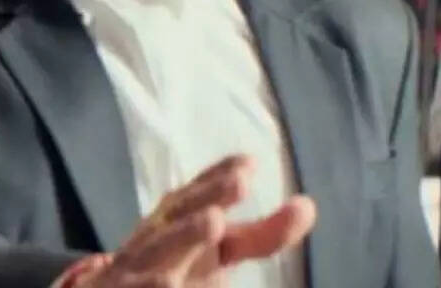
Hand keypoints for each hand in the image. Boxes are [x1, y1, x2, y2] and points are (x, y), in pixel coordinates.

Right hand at [80, 155, 316, 286]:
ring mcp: (132, 268)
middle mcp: (152, 239)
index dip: (217, 179)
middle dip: (207, 196)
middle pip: (178, 215)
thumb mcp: (217, 251)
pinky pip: (140, 286)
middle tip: (240, 183)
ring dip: (184, 235)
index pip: (194, 196)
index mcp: (173, 223)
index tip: (248, 164)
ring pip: (157, 249)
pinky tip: (169, 282)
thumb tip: (308, 205)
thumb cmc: (170, 267)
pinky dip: (151, 285)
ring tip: (213, 222)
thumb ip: (261, 235)